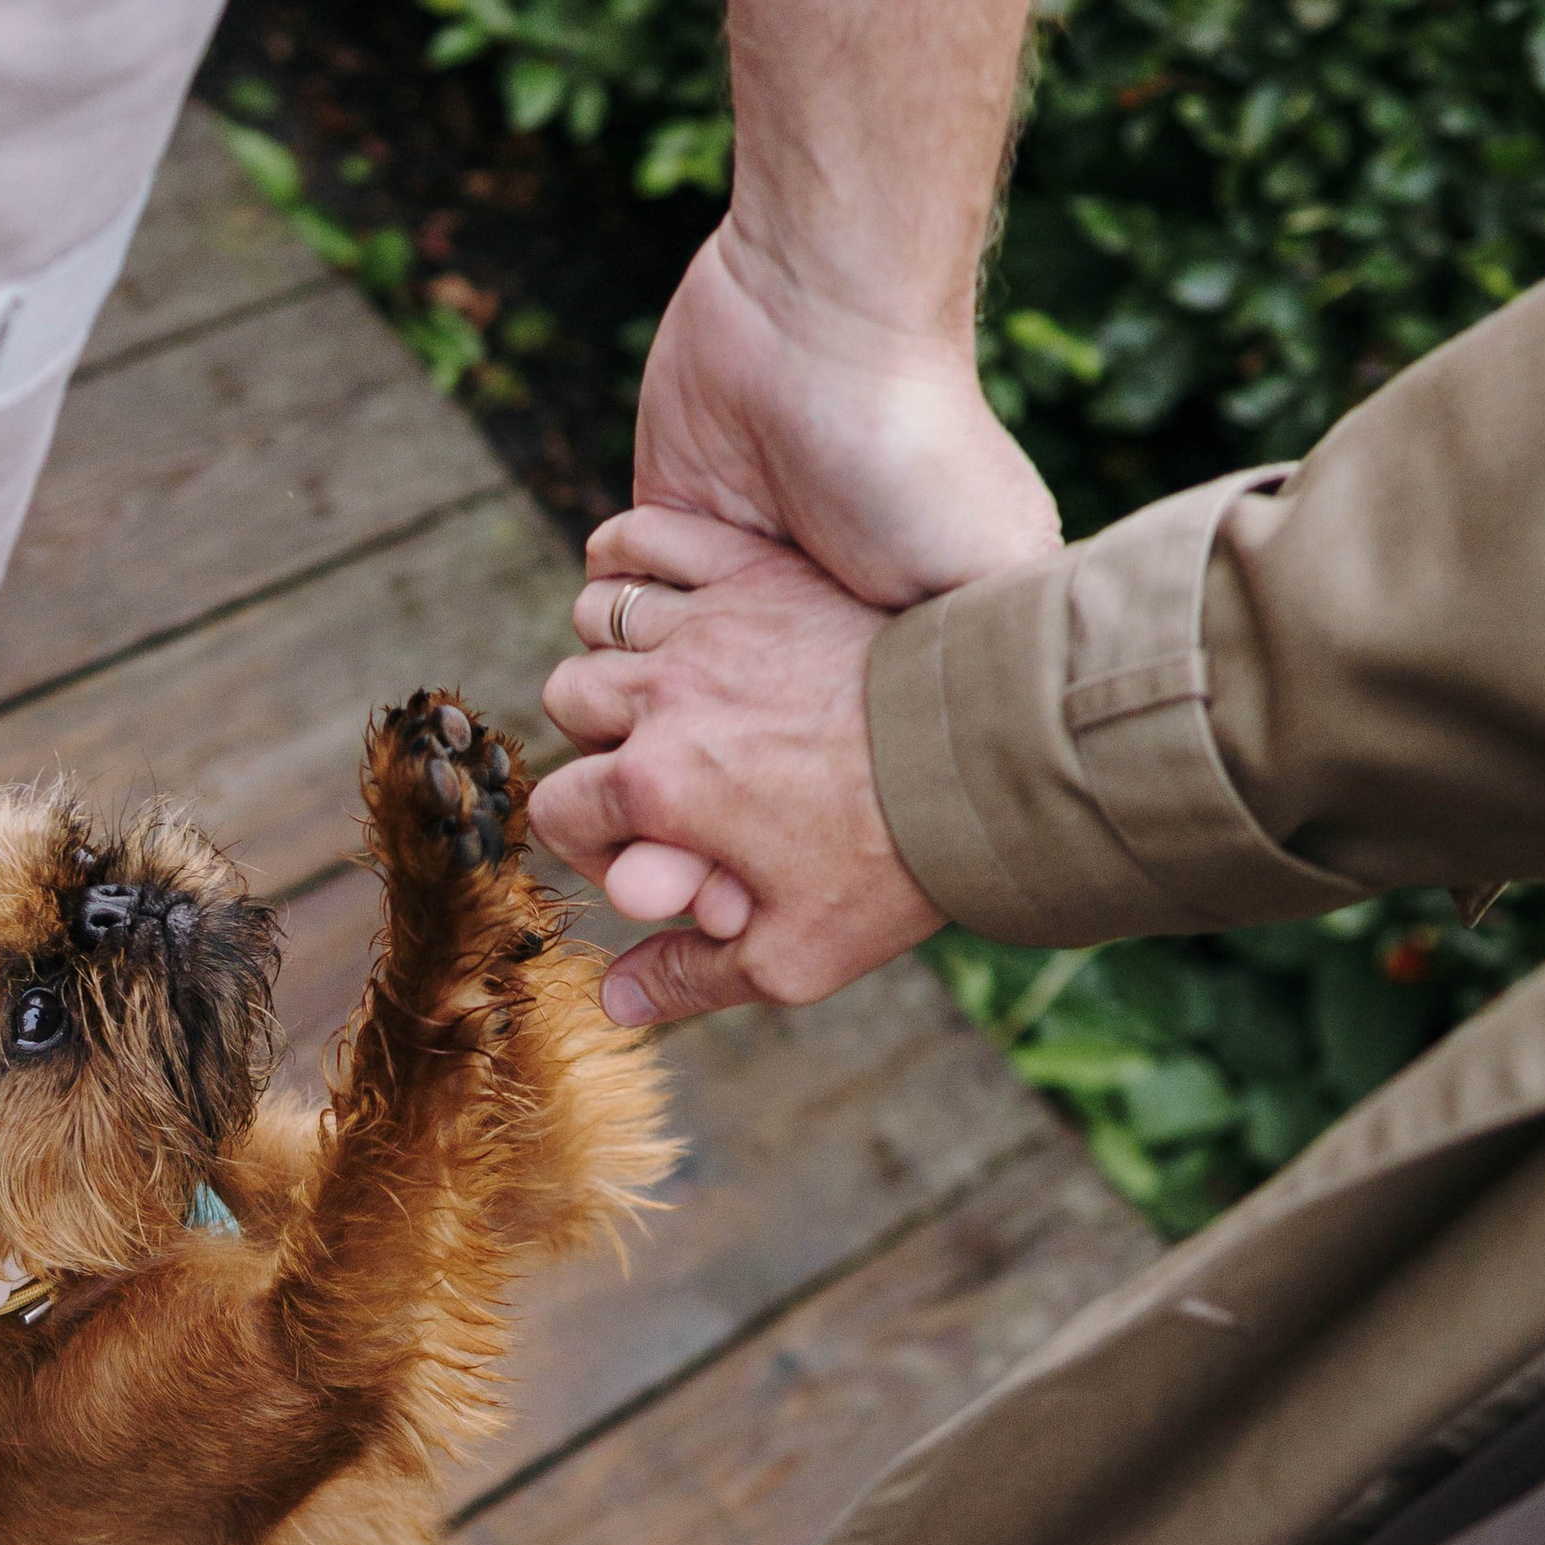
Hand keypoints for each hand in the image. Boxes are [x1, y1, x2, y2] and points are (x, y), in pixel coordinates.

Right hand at [538, 507, 942, 1022]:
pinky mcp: (757, 571)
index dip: (589, 838)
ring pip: (601, 618)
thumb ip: (690, 978)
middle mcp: (664, 696)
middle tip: (652, 760)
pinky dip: (635, 554)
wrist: (984, 757)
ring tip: (660, 680)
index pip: (560, 807)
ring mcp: (709, 622)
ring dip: (615, 649)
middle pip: (567, 699)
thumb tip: (615, 1005)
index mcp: (657, 788)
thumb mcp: (792, 956)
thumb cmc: (893, 864)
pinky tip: (657, 588)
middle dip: (596, 736)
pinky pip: (654, 539)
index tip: (638, 848)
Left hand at [587, 225, 1060, 947]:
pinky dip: (614, 581)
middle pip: (691, 767)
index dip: (746, 850)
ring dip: (623, 680)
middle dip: (663, 805)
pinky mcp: (661, 529)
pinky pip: (605, 588)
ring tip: (659, 676)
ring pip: (626, 681)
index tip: (725, 881)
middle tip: (664, 830)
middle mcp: (783, 642)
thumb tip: (1010, 779)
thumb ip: (991, 661)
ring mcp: (714, 588)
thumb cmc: (919, 455)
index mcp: (861, 666)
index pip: (788, 798)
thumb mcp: (989, 569)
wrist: (830, 320)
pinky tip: (644, 573)